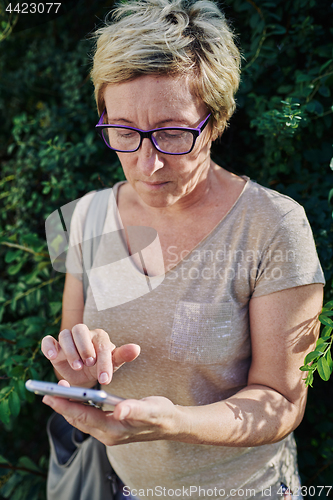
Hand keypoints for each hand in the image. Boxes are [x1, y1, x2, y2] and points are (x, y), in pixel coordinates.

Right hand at [41, 324, 139, 386]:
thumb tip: (137, 348)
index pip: (102, 344)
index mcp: (99, 337)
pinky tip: (52, 356)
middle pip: (80, 330)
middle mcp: (83, 334)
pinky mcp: (54, 346)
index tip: (105, 380)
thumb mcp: (112, 364)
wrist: (84, 375)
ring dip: (70, 350)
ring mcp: (68, 339)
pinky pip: (48, 340)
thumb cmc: (100, 367)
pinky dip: (48, 346)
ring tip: (77, 366)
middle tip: (89, 364)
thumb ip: (123, 355)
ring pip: (65, 335)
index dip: (104, 362)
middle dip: (85, 347)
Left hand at [42, 380, 182, 445]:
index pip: (84, 417)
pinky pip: (89, 419)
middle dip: (61, 406)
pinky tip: (76, 400)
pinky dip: (79, 409)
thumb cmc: (162, 414)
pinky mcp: (111, 428)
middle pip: (78, 420)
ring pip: (82, 420)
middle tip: (45, 392)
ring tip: (55, 394)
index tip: (50, 396)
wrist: (171, 424)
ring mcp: (108, 433)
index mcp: (114, 430)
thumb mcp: (150, 408)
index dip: (66, 406)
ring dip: (68, 407)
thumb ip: (134, 409)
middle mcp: (108, 434)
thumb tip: (119, 410)